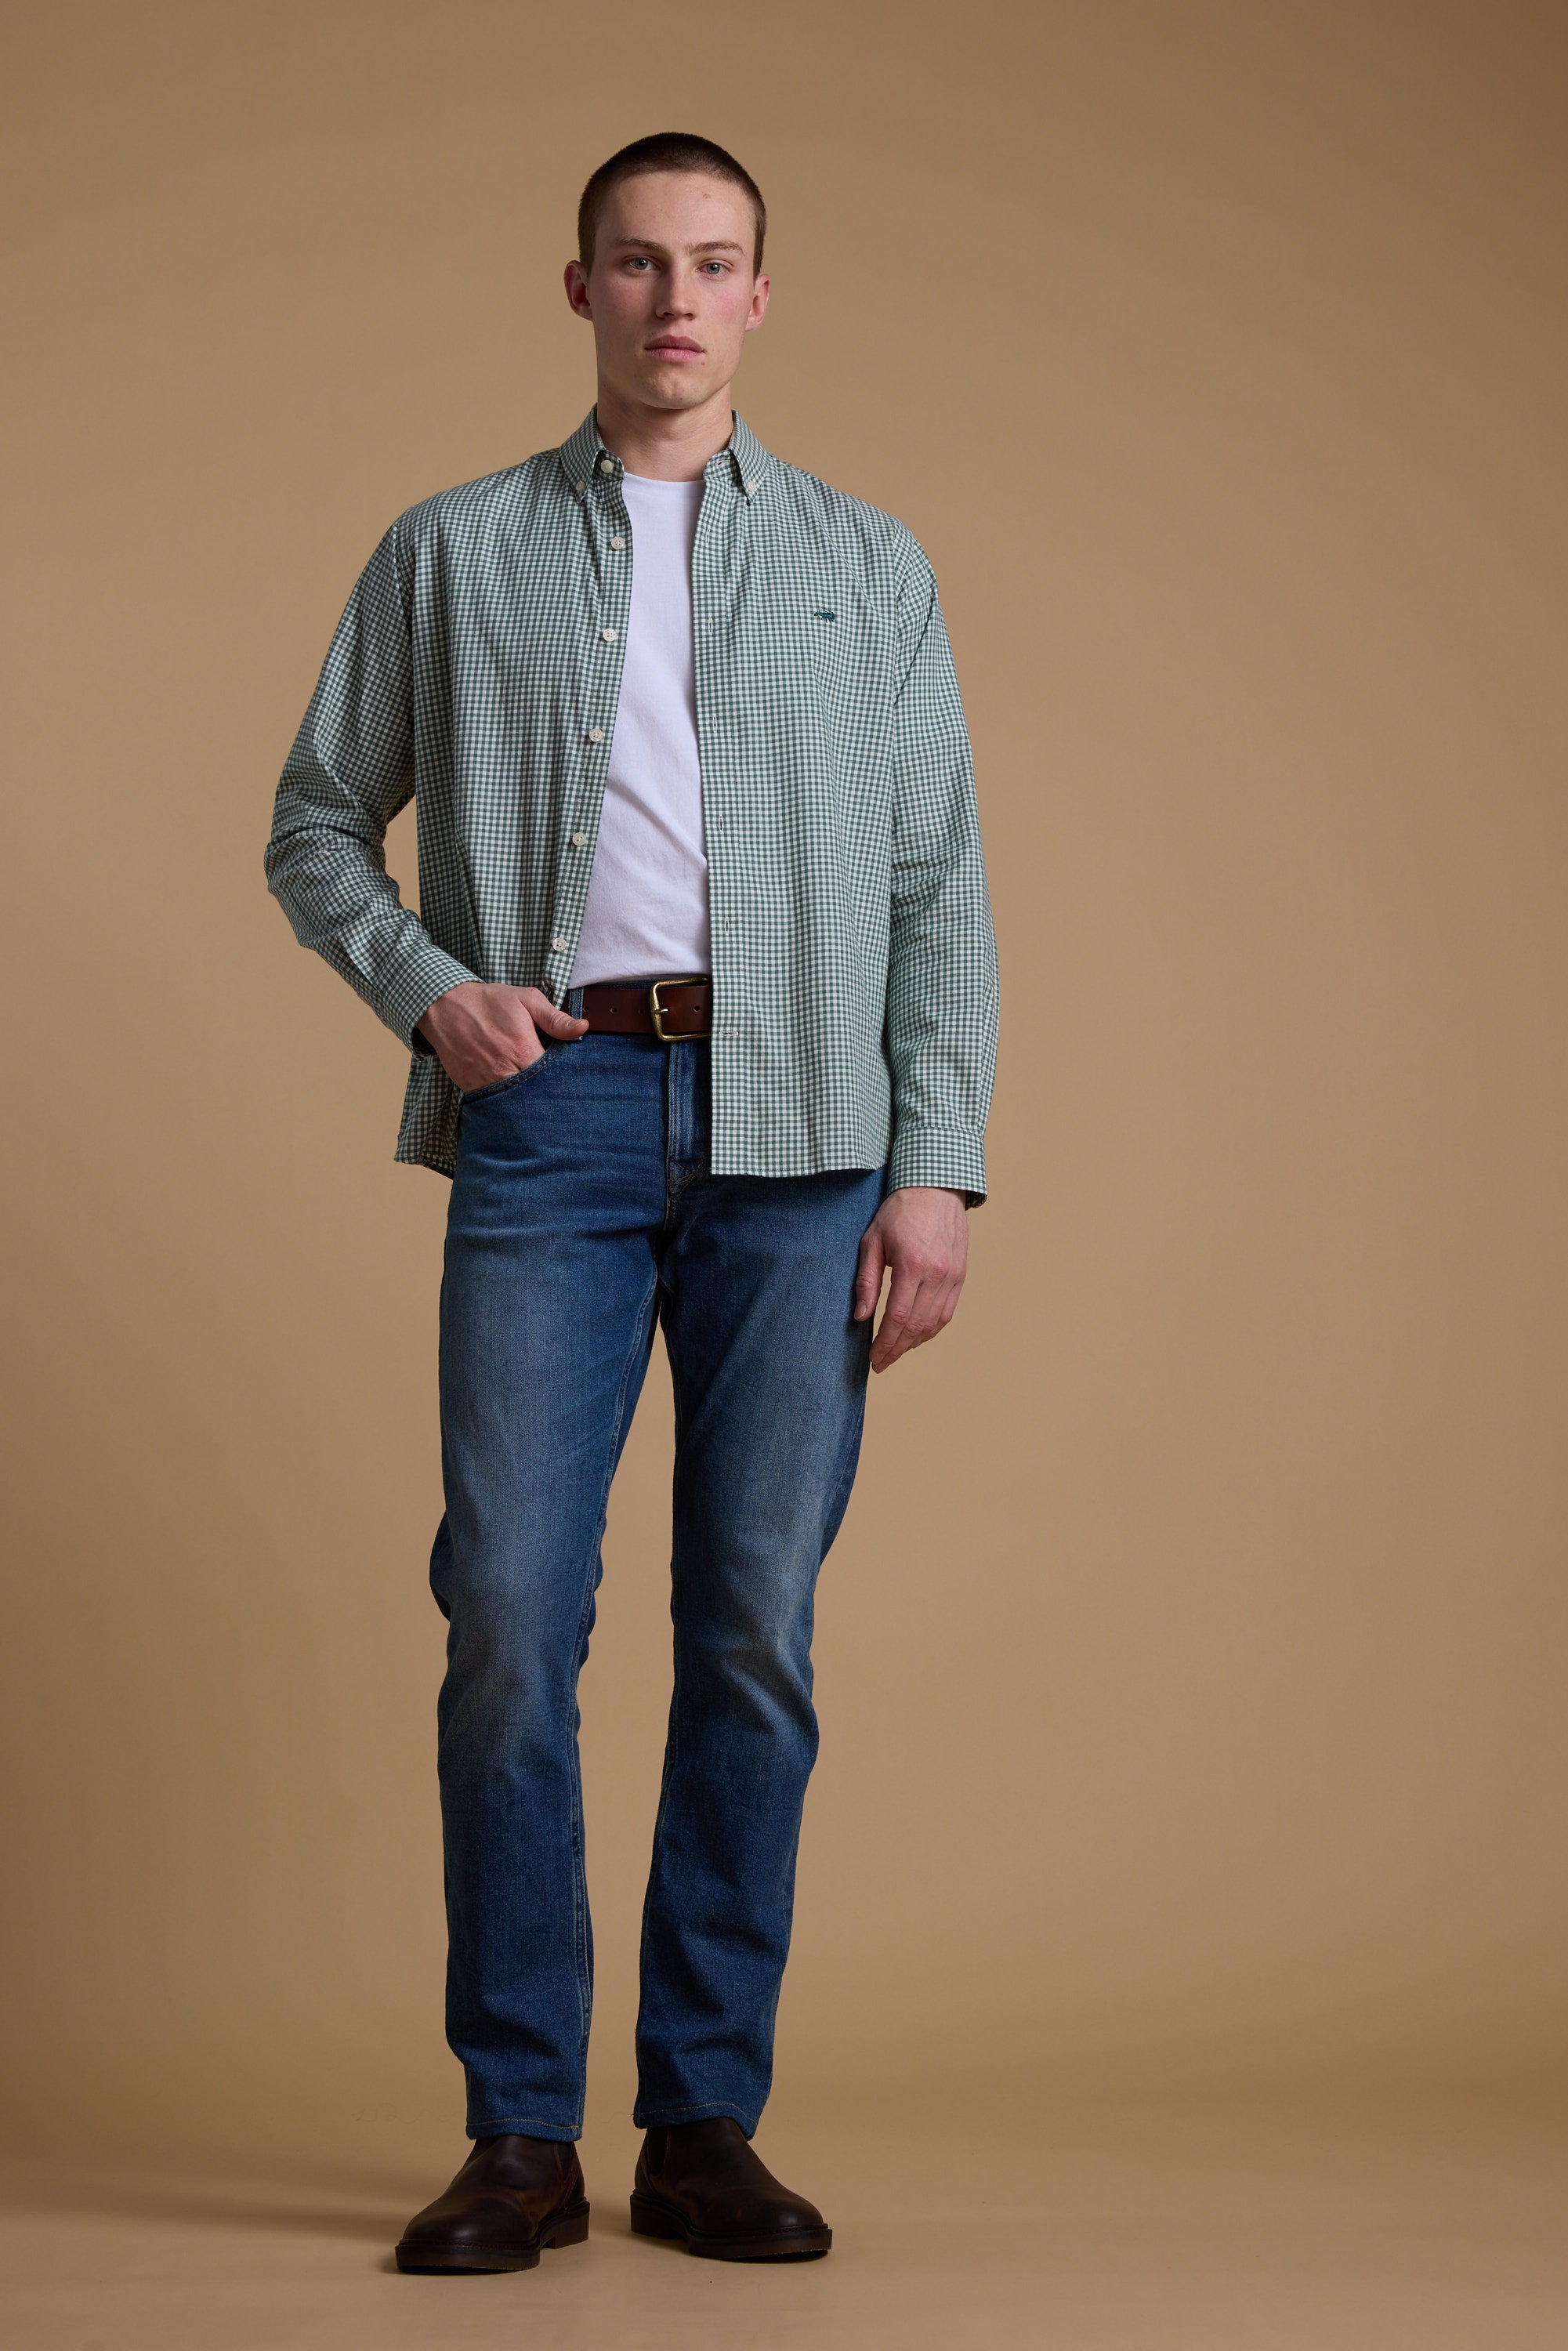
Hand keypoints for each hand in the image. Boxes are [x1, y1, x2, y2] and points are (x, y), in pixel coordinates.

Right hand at [417, 982, 588, 1092]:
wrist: (444, 1007)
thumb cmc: (488, 1002)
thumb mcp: (526, 1000)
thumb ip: (555, 1018)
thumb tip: (583, 1028)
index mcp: (523, 1050)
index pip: (554, 1077)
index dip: (564, 1080)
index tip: (570, 1080)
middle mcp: (505, 1072)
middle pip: (536, 1095)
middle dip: (547, 1094)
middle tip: (557, 1093)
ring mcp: (486, 1083)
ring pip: (515, 1104)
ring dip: (526, 1101)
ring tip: (536, 1095)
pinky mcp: (471, 1088)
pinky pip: (493, 1104)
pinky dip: (505, 1102)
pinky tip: (514, 1095)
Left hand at [853, 1186, 968, 1373]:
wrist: (936, 1187)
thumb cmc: (899, 1211)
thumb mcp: (872, 1241)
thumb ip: (867, 1281)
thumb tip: (861, 1317)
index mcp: (912, 1265)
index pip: (898, 1317)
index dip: (885, 1343)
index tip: (873, 1358)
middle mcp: (937, 1274)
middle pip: (917, 1326)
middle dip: (897, 1349)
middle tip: (881, 1363)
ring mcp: (953, 1276)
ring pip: (934, 1323)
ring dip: (914, 1343)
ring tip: (896, 1352)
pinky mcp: (961, 1275)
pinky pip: (947, 1312)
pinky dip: (931, 1329)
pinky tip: (916, 1335)